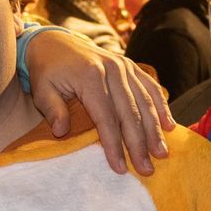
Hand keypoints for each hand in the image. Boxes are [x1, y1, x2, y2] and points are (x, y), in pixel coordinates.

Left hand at [23, 28, 172, 174]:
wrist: (53, 41)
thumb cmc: (47, 70)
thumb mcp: (41, 90)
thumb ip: (53, 110)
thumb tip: (61, 132)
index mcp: (90, 76)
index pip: (106, 118)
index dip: (114, 145)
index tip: (120, 168)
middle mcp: (112, 69)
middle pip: (130, 113)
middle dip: (139, 144)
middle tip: (147, 169)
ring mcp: (124, 66)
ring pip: (145, 102)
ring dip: (155, 130)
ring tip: (161, 154)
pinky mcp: (131, 66)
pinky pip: (150, 87)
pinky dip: (161, 107)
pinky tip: (169, 126)